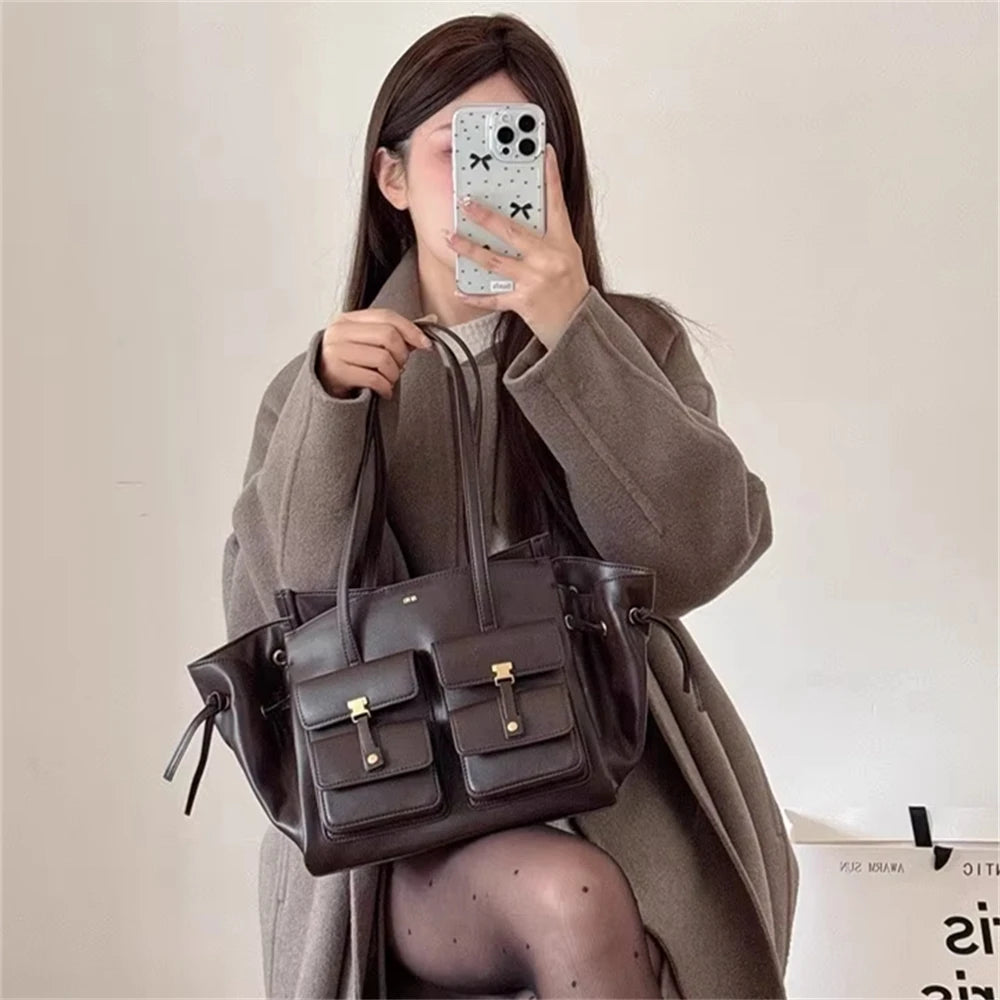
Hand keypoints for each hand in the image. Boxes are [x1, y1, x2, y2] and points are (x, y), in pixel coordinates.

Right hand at [317, 307, 433, 399]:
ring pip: (383, 358)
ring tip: (390, 380)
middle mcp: (339, 332)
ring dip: (394, 374)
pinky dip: (385, 387)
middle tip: (401, 367)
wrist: (323, 389)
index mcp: (348, 320)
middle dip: (402, 355)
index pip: (386, 316)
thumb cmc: (350, 365)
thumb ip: (395, 333)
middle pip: (388, 336)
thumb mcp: (368, 344)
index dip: (411, 330)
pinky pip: (373, 378)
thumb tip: (430, 320)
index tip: (425, 345)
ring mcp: (335, 351)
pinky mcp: (336, 372)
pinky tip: (384, 390)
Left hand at [444, 143, 589, 349]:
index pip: (556, 203)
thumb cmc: (570, 286)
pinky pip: (493, 297)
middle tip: (465, 202)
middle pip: (512, 232)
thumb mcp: (567, 253)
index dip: (550, 176)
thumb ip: (546, 234)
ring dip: (469, 249)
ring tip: (450, 238)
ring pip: (494, 261)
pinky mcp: (523, 302)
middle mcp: (548, 259)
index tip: (543, 151)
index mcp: (562, 242)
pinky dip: (474, 294)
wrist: (577, 324)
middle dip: (485, 216)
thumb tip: (522, 212)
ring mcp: (534, 281)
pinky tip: (459, 287)